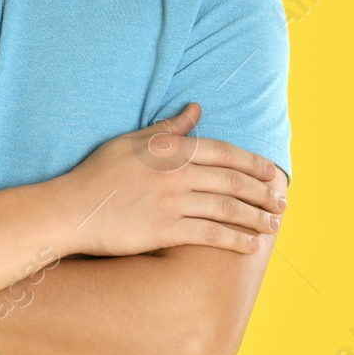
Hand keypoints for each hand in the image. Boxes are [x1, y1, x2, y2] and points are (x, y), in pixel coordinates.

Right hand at [54, 102, 284, 257]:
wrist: (72, 209)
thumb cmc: (98, 173)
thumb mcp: (131, 141)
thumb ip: (168, 128)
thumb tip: (195, 109)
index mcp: (171, 151)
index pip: (224, 153)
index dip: (254, 163)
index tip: (273, 173)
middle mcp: (177, 175)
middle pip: (233, 181)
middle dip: (262, 192)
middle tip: (281, 202)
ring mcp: (173, 203)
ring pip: (227, 208)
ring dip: (256, 217)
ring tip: (273, 224)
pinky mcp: (166, 230)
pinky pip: (210, 234)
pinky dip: (235, 240)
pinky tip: (251, 245)